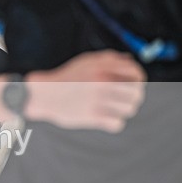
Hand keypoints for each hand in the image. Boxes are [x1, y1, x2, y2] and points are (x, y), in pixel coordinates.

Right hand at [26, 50, 145, 132]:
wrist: (43, 94)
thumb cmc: (66, 78)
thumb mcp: (86, 61)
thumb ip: (109, 59)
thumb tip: (130, 62)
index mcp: (103, 68)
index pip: (137, 75)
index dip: (139, 80)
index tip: (133, 85)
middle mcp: (102, 83)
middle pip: (136, 93)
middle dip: (134, 97)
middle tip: (125, 99)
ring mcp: (97, 101)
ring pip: (129, 109)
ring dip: (124, 110)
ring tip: (115, 108)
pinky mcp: (91, 117)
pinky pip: (117, 123)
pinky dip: (114, 122)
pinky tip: (106, 118)